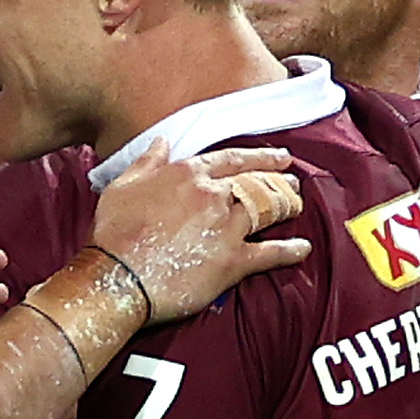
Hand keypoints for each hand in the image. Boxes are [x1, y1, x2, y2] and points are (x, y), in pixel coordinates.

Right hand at [92, 145, 311, 325]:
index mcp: (189, 175)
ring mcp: (226, 228)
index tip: (279, 158)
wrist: (117, 276)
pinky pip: (270, 253)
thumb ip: (147, 162)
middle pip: (256, 183)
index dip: (260, 157)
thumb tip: (162, 142)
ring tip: (298, 206)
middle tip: (294, 184)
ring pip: (267, 211)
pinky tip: (304, 249)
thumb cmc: (115, 232)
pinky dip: (290, 251)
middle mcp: (213, 196)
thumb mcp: (123, 186)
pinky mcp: (233, 260)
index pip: (233, 160)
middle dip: (279, 182)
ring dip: (287, 207)